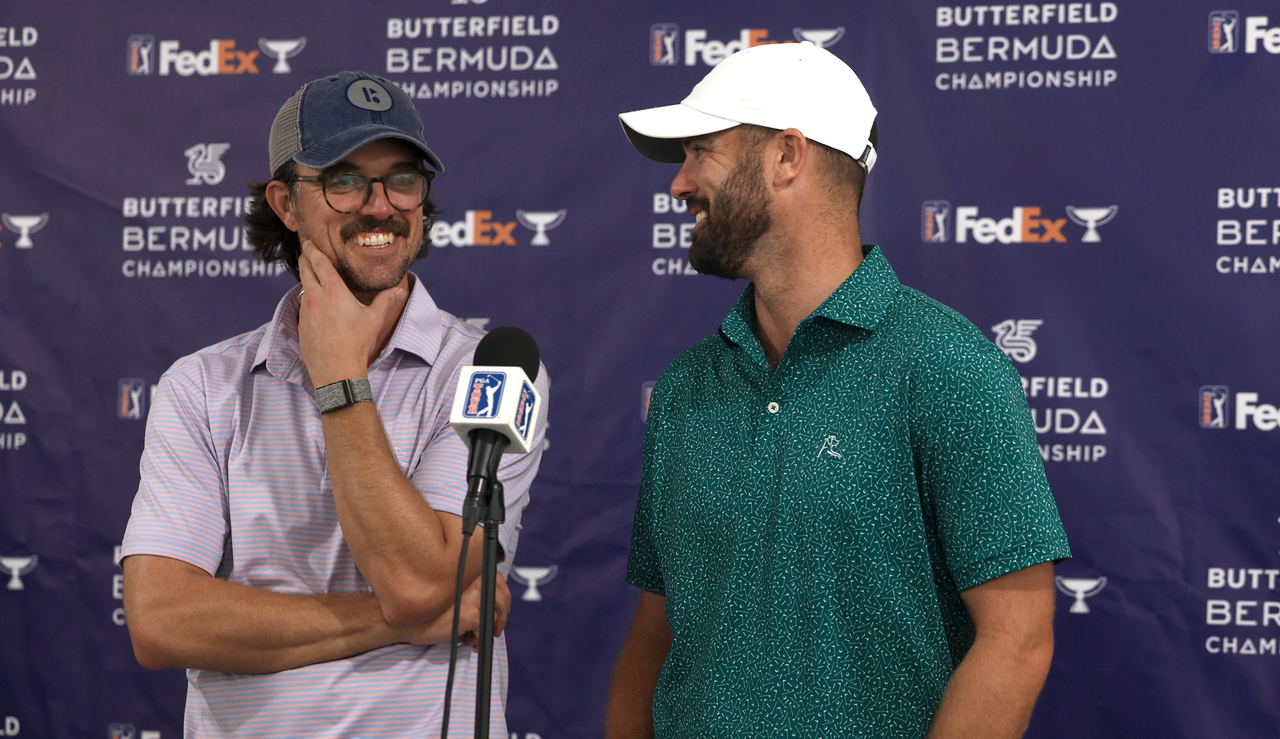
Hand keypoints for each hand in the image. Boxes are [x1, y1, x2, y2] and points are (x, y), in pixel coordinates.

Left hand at [296, 241, 406, 386]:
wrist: (336, 371)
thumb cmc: (356, 343)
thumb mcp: (374, 319)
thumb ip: (386, 301)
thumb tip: (399, 290)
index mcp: (332, 290)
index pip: (318, 262)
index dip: (313, 249)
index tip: (309, 242)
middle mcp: (315, 296)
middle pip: (304, 270)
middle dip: (305, 258)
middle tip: (307, 251)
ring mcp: (305, 311)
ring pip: (303, 288)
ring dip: (307, 280)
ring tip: (314, 279)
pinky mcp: (301, 325)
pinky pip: (303, 306)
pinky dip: (308, 301)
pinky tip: (317, 307)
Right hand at [401, 574, 511, 647]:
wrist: (404, 619)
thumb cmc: (425, 608)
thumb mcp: (449, 591)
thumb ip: (467, 587)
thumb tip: (490, 600)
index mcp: (468, 571)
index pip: (497, 578)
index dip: (503, 595)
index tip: (502, 609)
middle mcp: (472, 579)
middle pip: (501, 594)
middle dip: (503, 613)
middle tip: (496, 627)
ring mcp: (473, 595)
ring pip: (496, 611)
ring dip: (492, 626)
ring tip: (478, 636)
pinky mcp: (470, 612)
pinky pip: (484, 627)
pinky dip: (478, 637)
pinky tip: (467, 640)